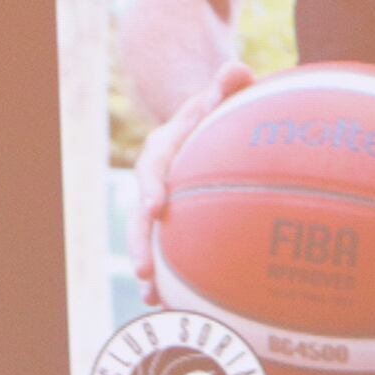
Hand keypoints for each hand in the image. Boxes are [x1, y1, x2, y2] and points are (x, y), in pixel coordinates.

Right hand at [128, 60, 255, 306]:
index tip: (156, 208)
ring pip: (150, 242)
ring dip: (150, 271)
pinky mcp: (175, 222)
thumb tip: (234, 69)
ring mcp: (162, 205)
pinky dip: (173, 277)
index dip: (151, 188)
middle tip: (145, 271)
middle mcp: (154, 182)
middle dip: (140, 245)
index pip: (151, 168)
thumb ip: (227, 83)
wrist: (204, 123)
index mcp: (162, 150)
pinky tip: (180, 305)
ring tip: (154, 299)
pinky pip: (171, 251)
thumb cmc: (219, 108)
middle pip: (140, 217)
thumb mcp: (222, 92)